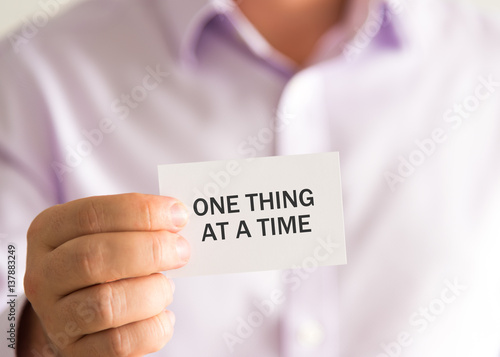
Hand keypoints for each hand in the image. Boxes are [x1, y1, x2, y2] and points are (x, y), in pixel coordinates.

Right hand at [21, 193, 189, 355]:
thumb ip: (136, 222)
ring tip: (166, 288)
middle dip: (150, 250)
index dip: (140, 213)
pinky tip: (163, 316)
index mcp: (49, 232)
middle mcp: (44, 275)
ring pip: (107, 304)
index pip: (90, 215)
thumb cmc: (105, 262)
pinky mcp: (76, 352)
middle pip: (93, 258)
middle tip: (181, 251)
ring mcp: (56, 317)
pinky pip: (121, 343)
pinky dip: (154, 327)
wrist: (81, 314)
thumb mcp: (110, 233)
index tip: (179, 215)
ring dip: (152, 292)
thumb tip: (176, 216)